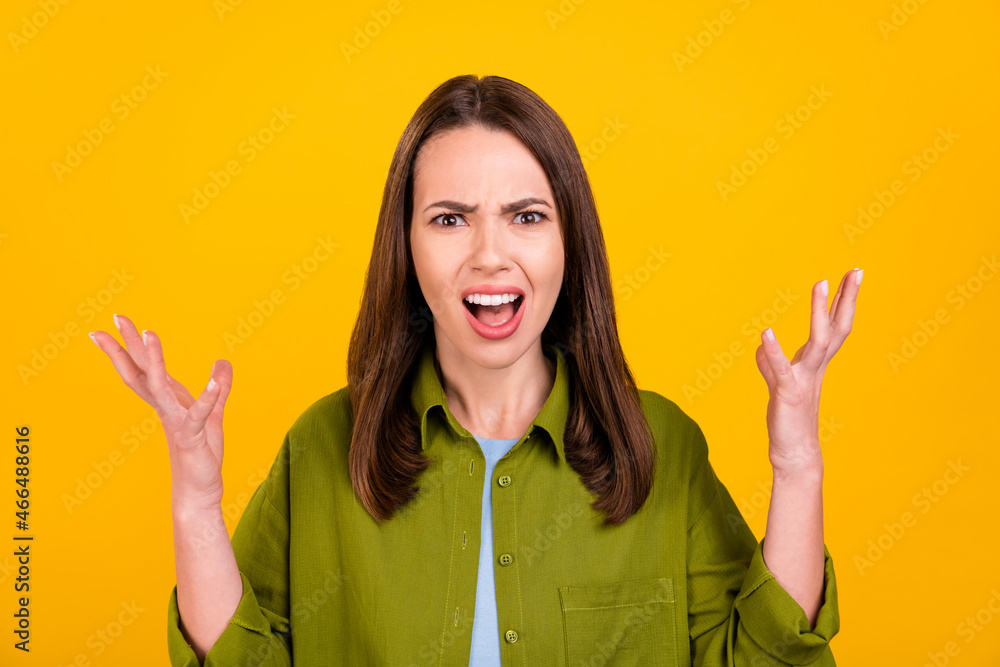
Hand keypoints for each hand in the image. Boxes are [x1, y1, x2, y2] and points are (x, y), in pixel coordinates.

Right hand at [90, 314, 232, 509]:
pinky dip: (208, 396)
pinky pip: (198, 413)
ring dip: (155, 360)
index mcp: (168, 400)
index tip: (117, 321)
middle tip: (115, 318)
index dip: (131, 345)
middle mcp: (166, 408)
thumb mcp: (214, 415)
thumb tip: (223, 362)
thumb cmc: (201, 453)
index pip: (145, 368)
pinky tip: (216, 378)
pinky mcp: (192, 435)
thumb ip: (220, 389)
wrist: (199, 490)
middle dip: (128, 345)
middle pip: (142, 371)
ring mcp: (176, 421)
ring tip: (148, 333)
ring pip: (159, 386)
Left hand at [754, 268, 861, 475]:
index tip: (851, 274)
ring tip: (820, 284)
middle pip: (836, 327)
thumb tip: (762, 348)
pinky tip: (766, 333)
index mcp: (814, 363)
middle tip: (855, 270)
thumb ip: (770, 365)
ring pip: (817, 341)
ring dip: (819, 312)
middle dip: (845, 299)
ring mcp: (804, 379)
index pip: (833, 326)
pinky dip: (773, 351)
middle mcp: (815, 367)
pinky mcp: (788, 393)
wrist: (793, 453)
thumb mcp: (778, 386)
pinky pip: (781, 369)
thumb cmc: (789, 420)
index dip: (842, 301)